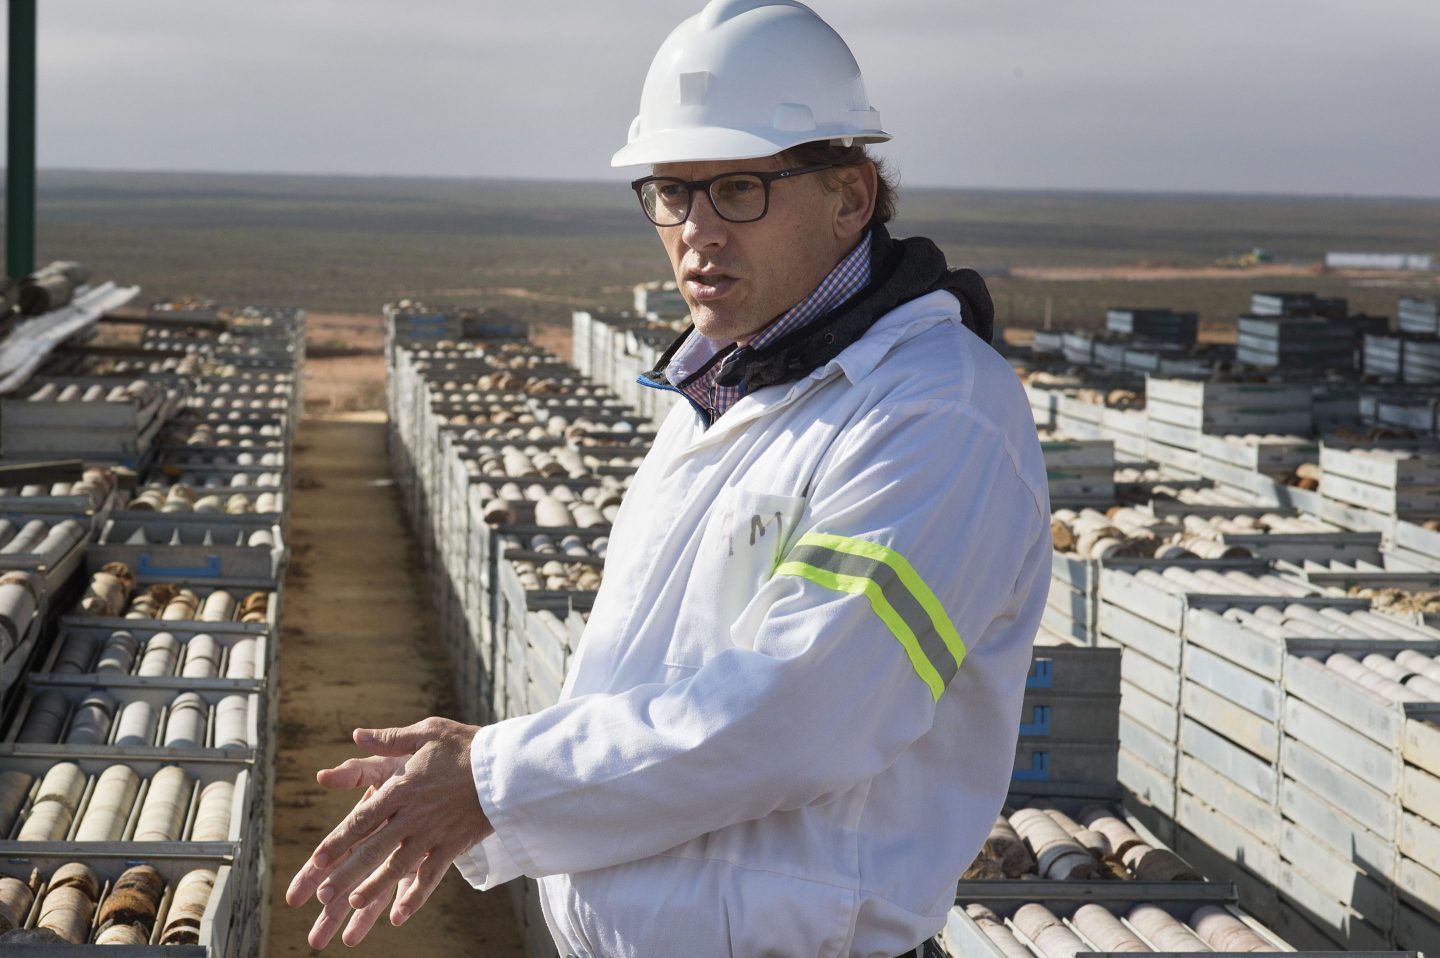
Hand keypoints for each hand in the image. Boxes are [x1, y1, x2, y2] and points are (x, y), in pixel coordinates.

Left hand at [284, 717, 491, 947]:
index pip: (362, 818)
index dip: (338, 841)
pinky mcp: (453, 846)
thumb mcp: (426, 733)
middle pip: (373, 849)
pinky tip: (399, 916)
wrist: (507, 766)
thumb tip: (357, 735)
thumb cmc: (465, 746)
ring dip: (374, 887)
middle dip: (346, 874)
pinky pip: (431, 876)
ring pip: (397, 867)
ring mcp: (433, 834)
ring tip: (353, 904)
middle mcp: (413, 815)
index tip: (317, 860)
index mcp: (402, 788)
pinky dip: (415, 898)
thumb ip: (389, 739)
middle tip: (323, 896)